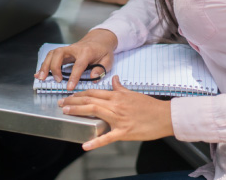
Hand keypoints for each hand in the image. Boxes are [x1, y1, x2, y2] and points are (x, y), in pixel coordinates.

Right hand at [35, 29, 117, 90]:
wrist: (99, 39)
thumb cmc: (103, 50)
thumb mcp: (108, 59)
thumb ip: (101, 69)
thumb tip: (93, 78)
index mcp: (86, 51)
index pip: (78, 64)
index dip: (73, 76)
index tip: (69, 87)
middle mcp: (74, 49)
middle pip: (59, 54)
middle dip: (55, 67)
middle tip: (56, 80)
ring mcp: (67, 49)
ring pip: (52, 54)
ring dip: (45, 65)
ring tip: (41, 77)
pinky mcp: (63, 52)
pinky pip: (51, 56)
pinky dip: (44, 64)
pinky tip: (39, 73)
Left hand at [58, 75, 172, 149]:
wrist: (165, 116)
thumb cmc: (150, 106)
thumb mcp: (133, 94)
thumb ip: (121, 88)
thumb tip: (114, 79)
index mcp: (117, 96)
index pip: (94, 93)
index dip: (79, 94)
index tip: (69, 95)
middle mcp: (116, 105)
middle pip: (90, 100)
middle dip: (73, 101)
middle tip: (61, 103)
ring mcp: (119, 118)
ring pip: (95, 112)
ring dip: (78, 112)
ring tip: (66, 112)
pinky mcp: (124, 132)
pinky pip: (107, 137)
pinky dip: (96, 142)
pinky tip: (85, 145)